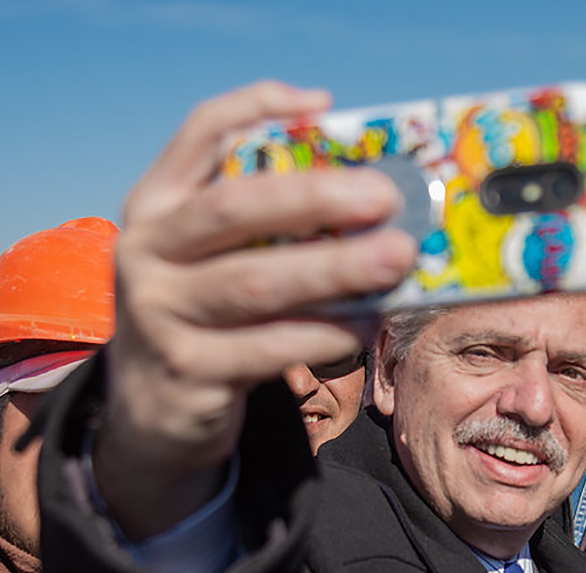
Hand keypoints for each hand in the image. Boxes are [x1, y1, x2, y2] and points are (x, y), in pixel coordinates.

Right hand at [94, 82, 416, 539]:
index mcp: (156, 205)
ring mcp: (160, 314)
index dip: (256, 107)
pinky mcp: (188, 372)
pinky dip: (326, 333)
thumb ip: (266, 224)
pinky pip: (270, 347)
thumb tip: (368, 193)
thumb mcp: (214, 258)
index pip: (199, 134)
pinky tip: (367, 323)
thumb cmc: (210, 316)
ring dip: (335, 269)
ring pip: (257, 283)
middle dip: (315, 198)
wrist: (154, 412)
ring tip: (395, 259)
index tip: (322, 104)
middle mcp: (146, 252)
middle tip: (385, 197)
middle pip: (234, 208)